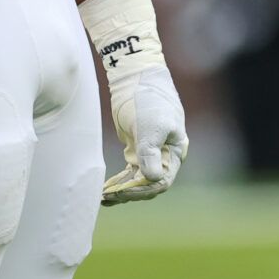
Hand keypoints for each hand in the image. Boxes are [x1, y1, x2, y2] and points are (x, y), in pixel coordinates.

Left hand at [101, 63, 187, 203]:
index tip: (123, 192)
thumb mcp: (151, 126)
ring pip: (137, 180)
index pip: (162, 181)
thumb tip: (153, 178)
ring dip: (122, 190)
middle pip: (149, 184)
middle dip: (129, 192)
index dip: (143, 190)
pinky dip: (119, 181)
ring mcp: (150, 154)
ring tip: (103, 198)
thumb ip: (151, 152)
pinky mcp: (136, 149)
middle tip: (108, 196)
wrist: (136, 80)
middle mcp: (164, 157)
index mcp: (174, 153)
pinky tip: (105, 190)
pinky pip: (129, 173)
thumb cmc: (149, 101)